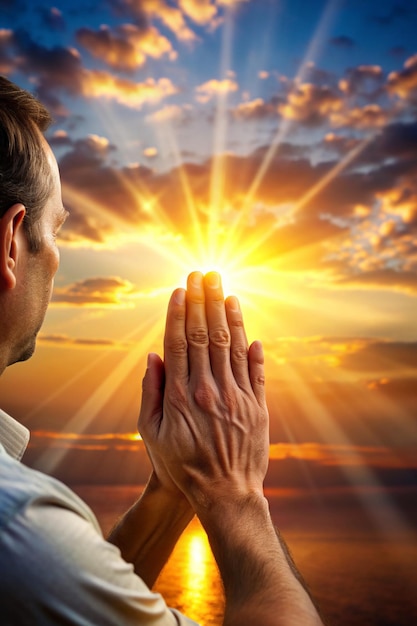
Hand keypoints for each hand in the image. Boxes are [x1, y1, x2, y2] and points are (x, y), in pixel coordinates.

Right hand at [138, 271, 268, 508]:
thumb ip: (151, 392)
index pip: (179, 342)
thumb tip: (154, 355)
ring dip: (226, 313)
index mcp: (180, 395)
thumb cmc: (181, 464)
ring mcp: (235, 396)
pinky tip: (245, 322)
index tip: (181, 289)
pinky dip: (249, 343)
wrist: (225, 493)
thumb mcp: (151, 433)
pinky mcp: (257, 405)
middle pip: (204, 335)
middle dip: (203, 300)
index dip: (179, 312)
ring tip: (223, 286)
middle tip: (203, 273)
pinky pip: (254, 368)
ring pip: (230, 344)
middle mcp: (209, 389)